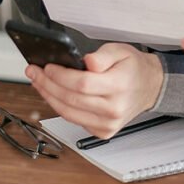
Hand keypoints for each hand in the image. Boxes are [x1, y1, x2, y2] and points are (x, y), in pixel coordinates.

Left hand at [26, 43, 164, 138]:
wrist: (149, 87)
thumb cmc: (133, 69)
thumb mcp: (120, 51)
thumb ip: (102, 55)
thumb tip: (86, 62)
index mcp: (120, 86)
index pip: (82, 84)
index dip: (60, 76)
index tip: (47, 67)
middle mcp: (114, 108)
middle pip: (71, 99)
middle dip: (47, 85)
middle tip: (34, 73)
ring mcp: (108, 123)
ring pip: (68, 113)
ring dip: (48, 97)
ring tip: (38, 83)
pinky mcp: (103, 131)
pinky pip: (74, 121)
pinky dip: (60, 108)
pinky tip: (53, 95)